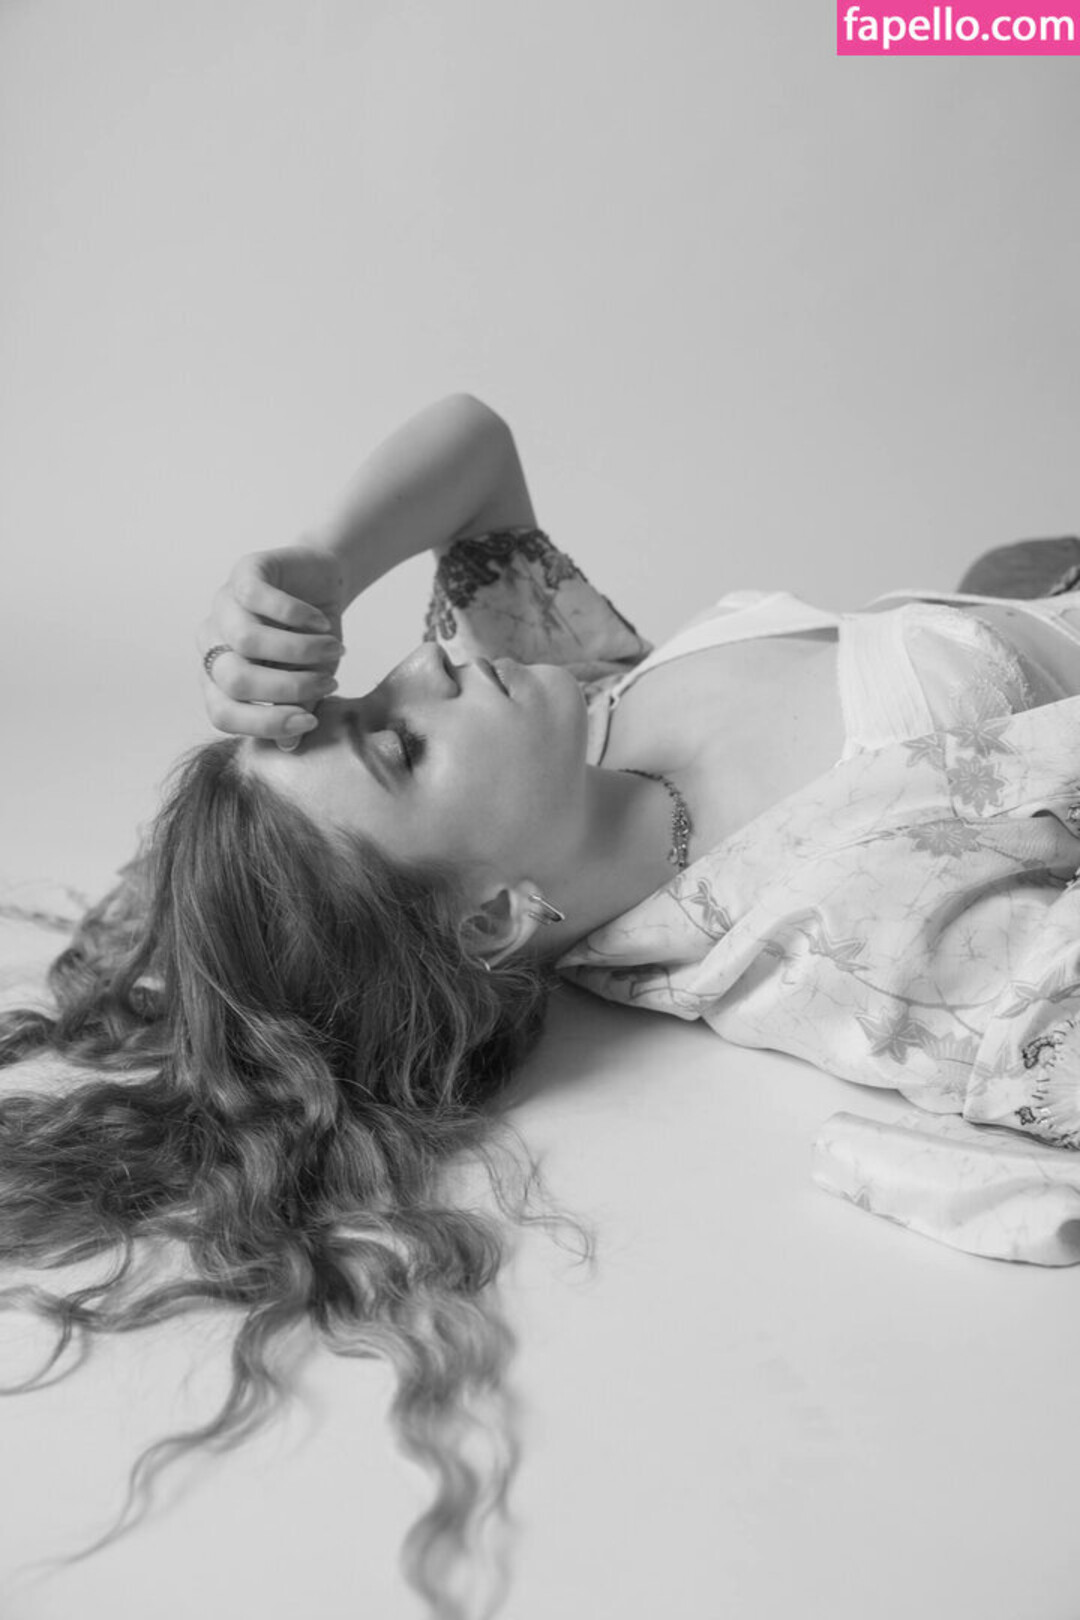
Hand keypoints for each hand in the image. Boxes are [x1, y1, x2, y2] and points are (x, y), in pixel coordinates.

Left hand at [198, 543, 346, 749]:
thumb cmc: (312, 639)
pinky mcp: (244, 572)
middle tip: (329, 684)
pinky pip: (259, 597)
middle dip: (288, 689)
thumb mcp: (310, 679)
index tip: (309, 723)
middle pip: (234, 679)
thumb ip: (296, 708)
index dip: (265, 724)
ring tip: (334, 650)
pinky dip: (297, 615)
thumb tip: (289, 745)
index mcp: (219, 677)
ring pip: (247, 640)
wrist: (323, 582)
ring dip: (300, 651)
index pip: (222, 713)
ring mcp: (224, 605)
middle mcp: (214, 642)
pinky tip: (322, 622)